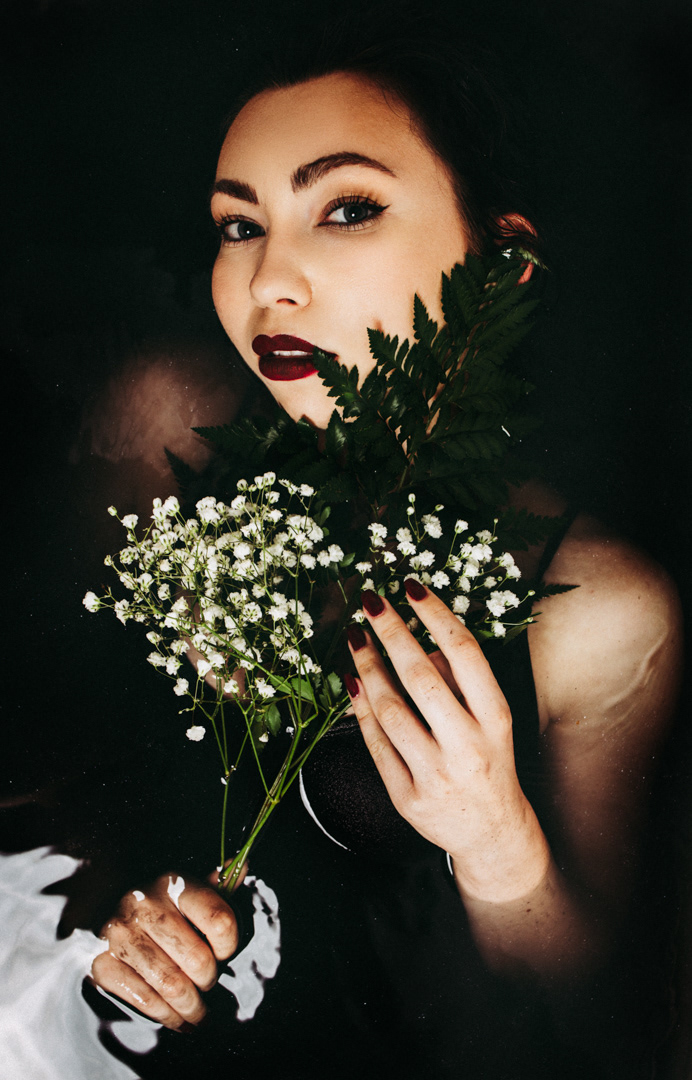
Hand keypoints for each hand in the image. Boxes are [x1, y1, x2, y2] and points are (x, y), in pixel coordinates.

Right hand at [91, 870, 239, 1029]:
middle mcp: (145, 906)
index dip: (229, 944)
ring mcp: (121, 935)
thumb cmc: (157, 903)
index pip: (218, 919)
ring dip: (191, 1007)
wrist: (99, 906)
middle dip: (209, 981)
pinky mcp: (103, 963)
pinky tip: (178, 1019)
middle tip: (209, 985)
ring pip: (171, 985)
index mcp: (173, 884)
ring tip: (199, 1014)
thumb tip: (243, 866)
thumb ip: (215, 886)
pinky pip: (143, 999)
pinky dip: (166, 1016)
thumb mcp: (184, 888)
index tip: (225, 954)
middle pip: (196, 959)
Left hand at [346, 583, 548, 901]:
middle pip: (421, 677)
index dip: (436, 615)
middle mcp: (467, 746)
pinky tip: (351, 681)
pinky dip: (360, 709)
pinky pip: (375, 743)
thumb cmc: (488, 760)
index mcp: (495, 719)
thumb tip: (417, 642)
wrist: (493, 833)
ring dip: (367, 667)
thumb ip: (458, 680)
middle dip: (391, 632)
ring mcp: (434, 774)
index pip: (465, 654)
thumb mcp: (488, 719)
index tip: (411, 586)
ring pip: (391, 709)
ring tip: (356, 637)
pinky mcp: (406, 797)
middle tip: (370, 600)